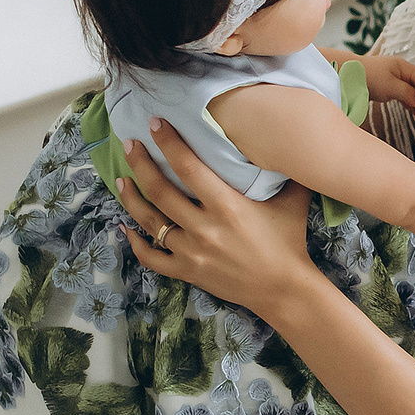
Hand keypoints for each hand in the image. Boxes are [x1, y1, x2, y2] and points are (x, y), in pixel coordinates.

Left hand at [113, 118, 321, 314]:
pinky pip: (153, 258)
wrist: (284, 290)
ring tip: (122, 181)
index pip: (188, 168)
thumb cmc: (289, 241)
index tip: (155, 124)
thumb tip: (282, 140)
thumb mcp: (292, 201)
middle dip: (141, 164)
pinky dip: (136, 243)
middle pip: (161, 191)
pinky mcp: (188, 272)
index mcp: (227, 206)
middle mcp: (204, 228)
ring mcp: (192, 252)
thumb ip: (286, 170)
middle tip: (130, 144)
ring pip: (151, 223)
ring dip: (132, 199)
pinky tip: (126, 228)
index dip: (168, 143)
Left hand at [360, 53, 414, 113]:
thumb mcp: (390, 86)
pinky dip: (408, 101)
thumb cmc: (367, 77)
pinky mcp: (387, 85)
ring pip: (412, 89)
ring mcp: (393, 78)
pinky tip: (409, 108)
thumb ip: (407, 93)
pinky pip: (403, 93)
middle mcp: (400, 71)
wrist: (346, 75)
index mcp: (403, 67)